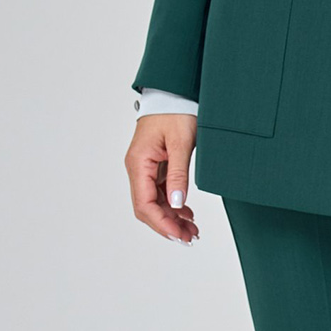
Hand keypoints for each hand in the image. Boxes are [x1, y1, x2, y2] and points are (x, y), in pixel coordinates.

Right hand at [125, 114, 198, 242]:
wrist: (174, 92)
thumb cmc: (176, 111)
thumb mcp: (181, 143)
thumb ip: (178, 174)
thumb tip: (175, 204)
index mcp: (138, 163)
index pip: (144, 204)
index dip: (161, 223)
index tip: (179, 236)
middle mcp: (137, 168)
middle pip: (147, 208)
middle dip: (167, 225)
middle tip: (190, 238)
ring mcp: (145, 168)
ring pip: (154, 202)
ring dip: (171, 218)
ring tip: (192, 230)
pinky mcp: (154, 166)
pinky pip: (160, 192)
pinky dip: (173, 205)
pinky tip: (187, 214)